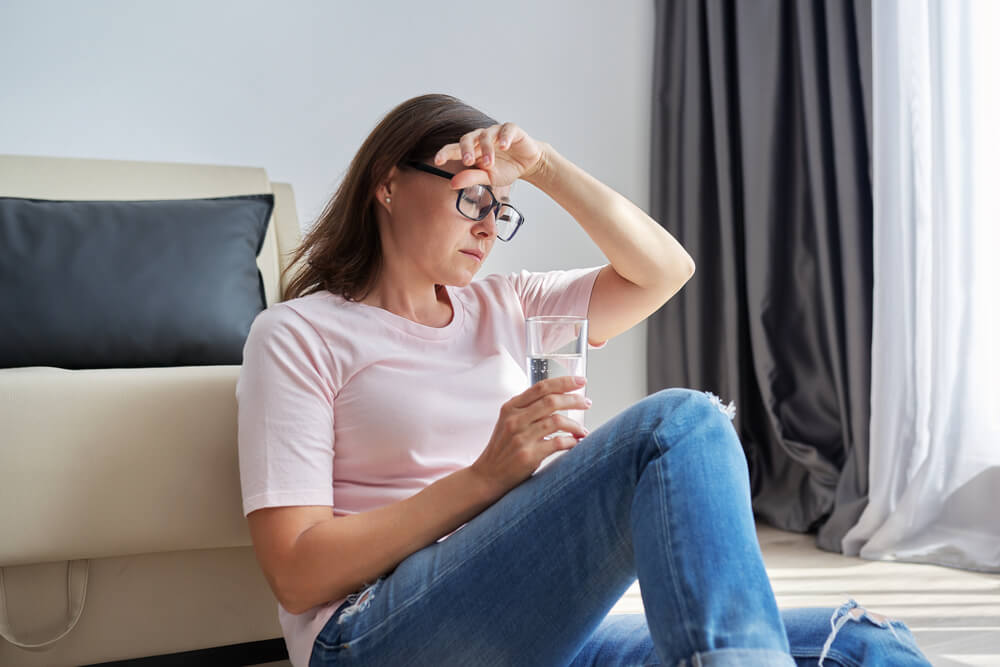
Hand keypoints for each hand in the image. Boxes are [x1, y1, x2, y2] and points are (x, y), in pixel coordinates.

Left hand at [433, 122, 545, 189]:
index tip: (437, 161)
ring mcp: (496, 132)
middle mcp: (481, 138)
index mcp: (472, 150)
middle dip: (466, 149)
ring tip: (489, 164)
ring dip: (486, 149)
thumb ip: (471, 178)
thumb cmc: (505, 168)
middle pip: (467, 138)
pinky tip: (503, 146)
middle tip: (467, 161)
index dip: (445, 153)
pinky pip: (505, 130)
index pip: (454, 149)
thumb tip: (452, 184)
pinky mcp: (511, 130)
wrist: (527, 164)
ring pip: (486, 135)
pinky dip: (503, 137)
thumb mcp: (488, 177)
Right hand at [469, 375, 590, 497]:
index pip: (541, 387)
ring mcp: (521, 437)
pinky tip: (575, 442)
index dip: (564, 382)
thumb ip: (527, 409)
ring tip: (582, 430)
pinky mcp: (528, 455)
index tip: (580, 381)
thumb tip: (559, 398)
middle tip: (587, 403)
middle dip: (574, 400)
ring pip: (557, 421)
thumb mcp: (508, 421)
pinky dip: (571, 442)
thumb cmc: (503, 448)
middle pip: (552, 401)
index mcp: (511, 407)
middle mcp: (515, 419)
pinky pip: (558, 443)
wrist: (487, 475)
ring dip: (575, 425)